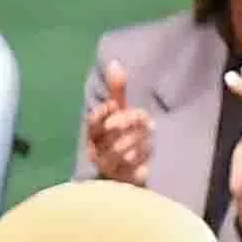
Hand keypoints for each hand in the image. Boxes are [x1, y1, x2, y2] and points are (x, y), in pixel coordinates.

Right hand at [84, 61, 154, 187]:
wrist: (126, 175)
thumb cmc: (121, 139)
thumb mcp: (120, 114)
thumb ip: (117, 91)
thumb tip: (115, 62)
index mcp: (93, 136)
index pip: (92, 123)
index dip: (103, 113)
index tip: (116, 105)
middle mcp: (97, 152)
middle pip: (109, 134)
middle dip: (128, 121)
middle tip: (144, 116)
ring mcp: (110, 167)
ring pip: (122, 149)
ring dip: (139, 138)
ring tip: (149, 133)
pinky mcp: (124, 180)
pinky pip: (134, 166)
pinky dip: (143, 156)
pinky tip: (149, 151)